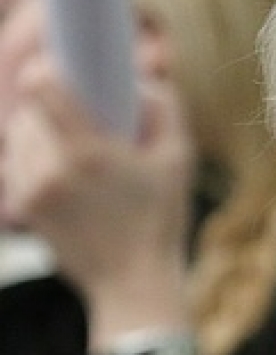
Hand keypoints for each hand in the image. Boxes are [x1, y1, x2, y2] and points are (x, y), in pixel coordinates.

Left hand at [0, 0, 198, 329]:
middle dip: (48, 107)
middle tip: (80, 118)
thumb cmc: (161, 220)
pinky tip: (62, 174)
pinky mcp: (21, 207)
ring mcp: (31, 190)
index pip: (42, 87)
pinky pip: (14, 163)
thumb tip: (139, 76)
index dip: (46, 70)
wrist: (133, 283)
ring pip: (17, 135)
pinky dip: (31, 159)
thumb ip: (163, 107)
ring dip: (38, 133)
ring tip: (74, 150)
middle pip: (27, 110)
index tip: (61, 70)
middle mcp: (53, 169)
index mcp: (91, 153)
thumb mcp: (179, 160)